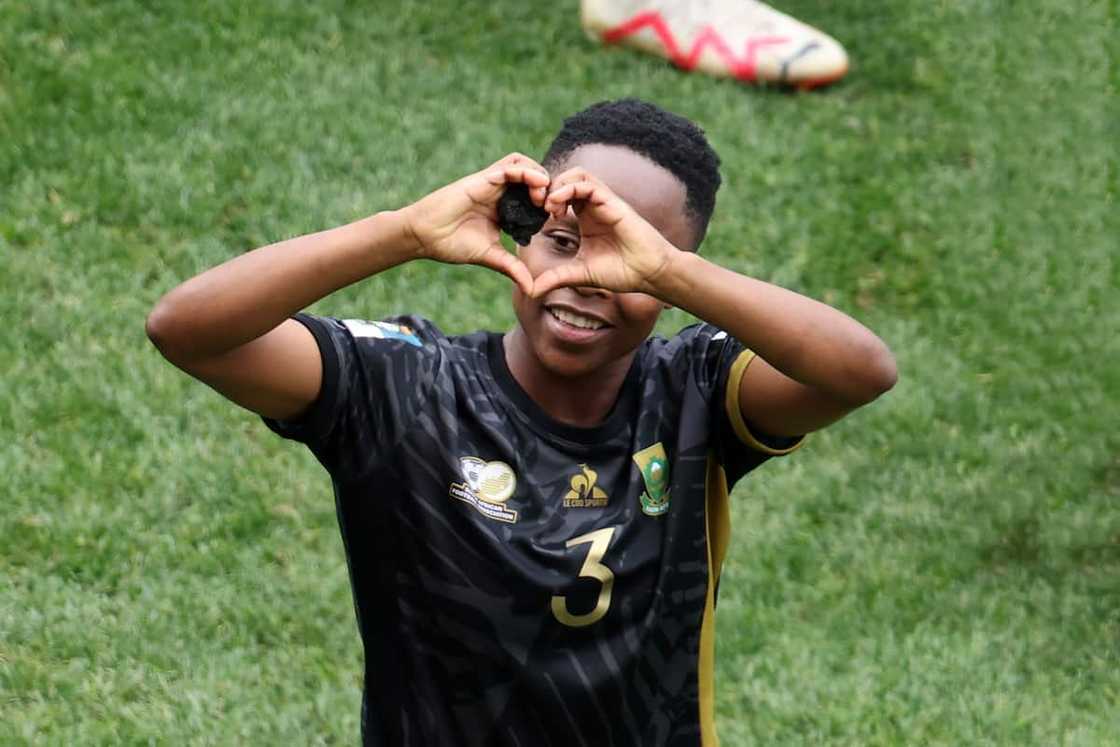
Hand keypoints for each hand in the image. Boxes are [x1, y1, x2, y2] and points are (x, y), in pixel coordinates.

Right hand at [402, 153, 549, 294]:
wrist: (424, 236)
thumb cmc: (451, 244)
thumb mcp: (491, 257)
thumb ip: (513, 268)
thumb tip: (533, 290)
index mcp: (503, 208)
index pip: (533, 196)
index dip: (548, 203)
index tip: (556, 218)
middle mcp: (499, 192)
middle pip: (532, 176)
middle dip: (549, 188)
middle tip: (554, 208)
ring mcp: (491, 183)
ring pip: (523, 164)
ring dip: (539, 175)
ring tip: (545, 196)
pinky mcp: (483, 179)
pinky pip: (509, 167)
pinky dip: (527, 172)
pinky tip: (538, 184)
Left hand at [532, 168, 679, 297]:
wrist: (648, 273)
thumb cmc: (621, 272)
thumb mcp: (579, 274)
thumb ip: (556, 278)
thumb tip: (532, 290)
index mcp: (586, 217)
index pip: (560, 194)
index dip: (543, 200)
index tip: (532, 218)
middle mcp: (594, 205)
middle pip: (566, 178)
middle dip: (546, 189)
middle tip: (536, 208)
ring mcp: (604, 201)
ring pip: (576, 174)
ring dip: (557, 185)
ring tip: (547, 207)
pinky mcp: (612, 201)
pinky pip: (587, 183)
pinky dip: (568, 189)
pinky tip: (557, 207)